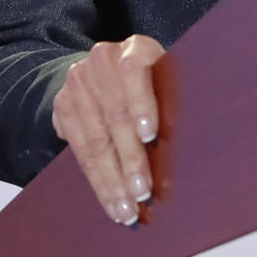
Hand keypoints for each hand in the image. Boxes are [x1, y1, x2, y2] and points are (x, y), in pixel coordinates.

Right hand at [51, 33, 164, 225]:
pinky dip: (98, 182)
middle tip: (143, 192)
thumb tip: (194, 139)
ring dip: (113, 181)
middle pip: (115, 115)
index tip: (152, 136)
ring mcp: (78, 83)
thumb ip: (172, 95)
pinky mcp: (62, 107)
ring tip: (127, 210)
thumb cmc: (151, 79)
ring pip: (96, 141)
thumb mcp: (165, 75)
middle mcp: (102, 61)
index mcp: (135, 46)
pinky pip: (80, 152)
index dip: (142, 104)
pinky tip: (111, 202)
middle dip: (130, 159)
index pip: (134, 71)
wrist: (102, 69)